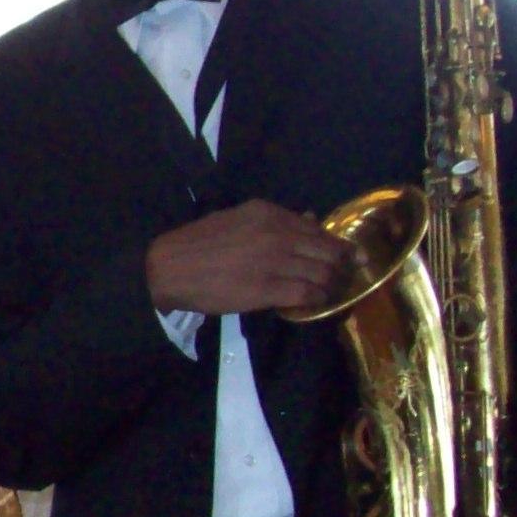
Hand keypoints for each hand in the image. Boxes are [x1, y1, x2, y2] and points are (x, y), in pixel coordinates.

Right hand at [145, 201, 353, 317]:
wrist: (170, 268)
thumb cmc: (199, 243)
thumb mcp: (237, 218)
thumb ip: (275, 220)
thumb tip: (311, 219)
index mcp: (270, 213)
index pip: (318, 229)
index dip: (337, 245)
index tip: (346, 256)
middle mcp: (278, 234)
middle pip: (329, 252)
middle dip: (342, 266)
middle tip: (344, 277)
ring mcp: (276, 262)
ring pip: (324, 274)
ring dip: (331, 285)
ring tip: (329, 292)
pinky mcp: (270, 290)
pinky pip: (309, 294)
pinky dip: (317, 300)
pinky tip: (312, 303)